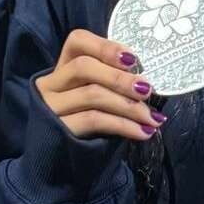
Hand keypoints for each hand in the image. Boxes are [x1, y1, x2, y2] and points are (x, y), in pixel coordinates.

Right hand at [35, 30, 163, 141]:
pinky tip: (143, 132)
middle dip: (120, 78)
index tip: (132, 59)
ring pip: (92, 94)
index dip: (105, 47)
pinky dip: (124, 125)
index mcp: (61, 68)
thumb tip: (145, 82)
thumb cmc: (80, 122)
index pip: (77, 41)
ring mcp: (51, 107)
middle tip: (147, 90)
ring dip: (128, 105)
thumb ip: (108, 83)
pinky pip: (94, 120)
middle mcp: (51, 84)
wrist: (53, 162)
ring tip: (152, 117)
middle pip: (84, 67)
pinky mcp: (59, 130)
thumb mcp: (88, 96)